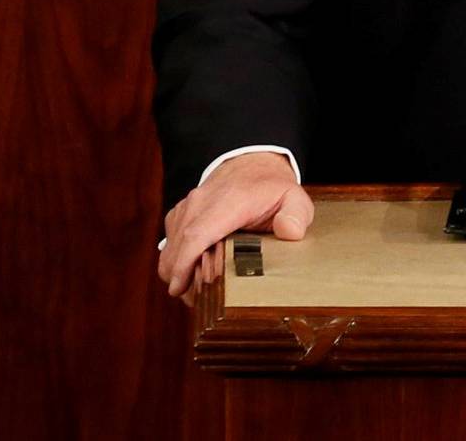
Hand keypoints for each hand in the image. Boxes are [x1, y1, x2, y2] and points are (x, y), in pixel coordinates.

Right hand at [157, 151, 313, 299]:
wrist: (252, 164)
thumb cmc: (271, 188)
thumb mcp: (293, 198)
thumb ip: (296, 215)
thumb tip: (289, 231)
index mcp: (229, 201)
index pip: (198, 233)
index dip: (185, 263)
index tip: (179, 287)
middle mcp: (202, 201)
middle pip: (178, 245)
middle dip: (178, 277)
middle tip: (195, 301)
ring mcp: (188, 206)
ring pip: (170, 245)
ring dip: (175, 272)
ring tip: (195, 292)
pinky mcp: (181, 213)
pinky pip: (170, 241)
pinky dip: (174, 260)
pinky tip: (191, 274)